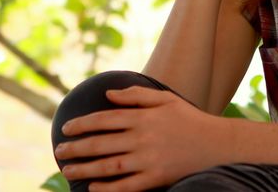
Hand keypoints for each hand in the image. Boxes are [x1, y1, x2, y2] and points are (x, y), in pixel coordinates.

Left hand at [53, 86, 228, 190]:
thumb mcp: (165, 100)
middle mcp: (143, 138)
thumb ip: (135, 96)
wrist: (218, 145)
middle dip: (77, 147)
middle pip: (102, 143)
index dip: (82, 124)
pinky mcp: (157, 178)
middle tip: (59, 151)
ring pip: (110, 165)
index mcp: (143, 117)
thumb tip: (108, 94)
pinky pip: (128, 186)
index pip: (105, 119)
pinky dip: (109, 188)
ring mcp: (149, 159)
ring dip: (85, 168)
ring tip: (67, 170)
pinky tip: (93, 188)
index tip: (66, 128)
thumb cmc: (190, 119)